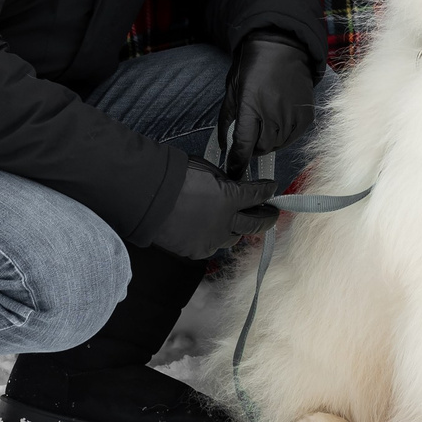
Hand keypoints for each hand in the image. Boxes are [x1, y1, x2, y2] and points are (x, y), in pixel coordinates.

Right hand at [145, 159, 277, 259]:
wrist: (149, 197)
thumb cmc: (176, 177)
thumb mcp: (208, 171)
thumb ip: (226, 183)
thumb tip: (234, 187)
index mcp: (231, 198)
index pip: (258, 195)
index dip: (267, 191)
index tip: (272, 188)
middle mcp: (226, 222)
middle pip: (256, 224)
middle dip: (268, 217)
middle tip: (273, 213)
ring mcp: (212, 239)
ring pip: (235, 238)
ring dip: (240, 229)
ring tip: (241, 223)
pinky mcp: (197, 250)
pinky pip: (213, 246)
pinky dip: (216, 238)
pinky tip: (214, 231)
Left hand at [218, 33, 316, 175]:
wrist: (282, 46)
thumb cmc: (253, 65)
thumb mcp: (232, 89)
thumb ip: (226, 119)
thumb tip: (223, 145)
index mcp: (251, 106)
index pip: (243, 145)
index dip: (237, 162)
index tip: (234, 170)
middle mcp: (273, 112)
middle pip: (261, 147)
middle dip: (252, 147)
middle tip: (251, 135)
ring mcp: (292, 113)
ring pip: (277, 144)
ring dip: (268, 141)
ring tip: (265, 125)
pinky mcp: (305, 114)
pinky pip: (293, 137)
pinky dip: (284, 136)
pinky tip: (279, 123)